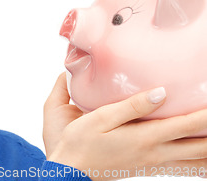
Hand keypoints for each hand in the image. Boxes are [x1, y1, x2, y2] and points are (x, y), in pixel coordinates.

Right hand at [43, 72, 206, 180]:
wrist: (72, 172)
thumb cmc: (80, 142)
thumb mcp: (101, 118)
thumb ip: (132, 106)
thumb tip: (161, 92)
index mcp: (145, 138)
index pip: (186, 125)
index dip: (206, 115)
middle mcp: (155, 153)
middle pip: (198, 147)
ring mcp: (153, 163)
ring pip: (194, 161)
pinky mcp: (147, 168)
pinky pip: (183, 168)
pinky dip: (198, 163)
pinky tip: (200, 157)